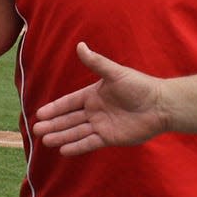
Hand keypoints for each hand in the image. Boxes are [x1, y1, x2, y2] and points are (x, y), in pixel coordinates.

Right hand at [31, 42, 167, 155]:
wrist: (160, 105)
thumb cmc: (139, 86)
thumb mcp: (115, 73)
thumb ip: (96, 63)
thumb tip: (80, 45)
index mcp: (94, 94)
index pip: (69, 102)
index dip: (55, 108)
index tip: (39, 114)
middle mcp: (95, 110)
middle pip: (69, 119)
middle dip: (53, 124)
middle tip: (36, 130)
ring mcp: (102, 125)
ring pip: (76, 132)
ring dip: (61, 136)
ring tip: (45, 141)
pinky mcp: (110, 138)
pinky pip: (90, 142)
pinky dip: (77, 146)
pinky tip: (63, 150)